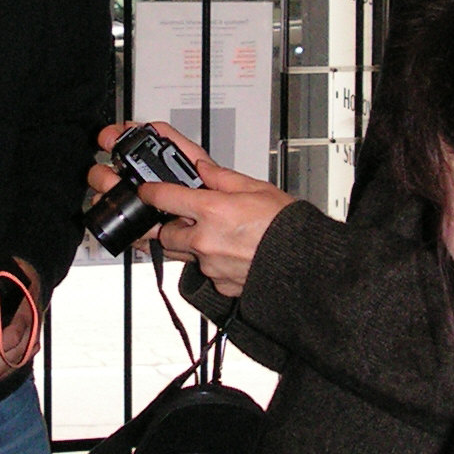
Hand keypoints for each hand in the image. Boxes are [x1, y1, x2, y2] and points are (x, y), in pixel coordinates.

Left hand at [93, 121, 292, 295]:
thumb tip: (204, 168)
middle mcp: (206, 240)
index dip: (150, 192)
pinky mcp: (220, 284)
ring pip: (182, 255)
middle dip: (168, 225)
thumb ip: (223, 177)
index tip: (148, 191)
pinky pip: (204, 272)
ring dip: (187, 245)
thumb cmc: (287, 226)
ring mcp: (211, 265)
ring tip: (208, 235)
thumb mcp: (257, 188)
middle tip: (181, 218)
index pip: (163, 197)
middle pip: (164, 233)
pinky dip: (210, 263)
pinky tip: (226, 254)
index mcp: (213, 210)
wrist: (306, 263)